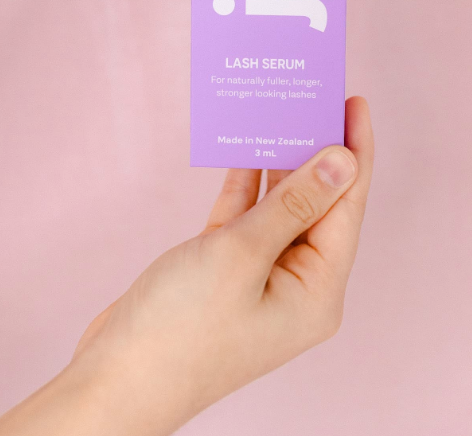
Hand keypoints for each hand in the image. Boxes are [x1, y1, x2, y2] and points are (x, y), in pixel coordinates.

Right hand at [0, 97, 372, 435]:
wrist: (117, 378)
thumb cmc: (181, 328)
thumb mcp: (242, 255)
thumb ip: (294, 203)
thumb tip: (344, 159)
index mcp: (317, 291)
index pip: (347, 206)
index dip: (354, 149)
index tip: (352, 100)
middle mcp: (296, 284)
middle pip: (318, 202)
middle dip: (316, 149)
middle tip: (314, 94)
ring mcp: (259, 277)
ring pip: (280, 205)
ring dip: (279, 161)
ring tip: (283, 107)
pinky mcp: (225, 271)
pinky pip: (245, 217)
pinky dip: (245, 183)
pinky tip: (245, 145)